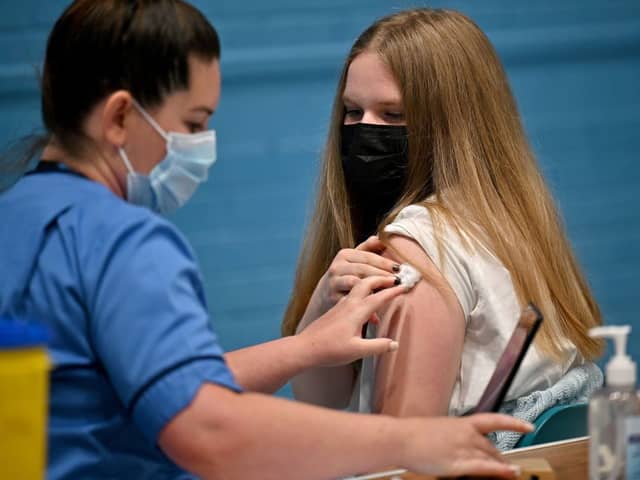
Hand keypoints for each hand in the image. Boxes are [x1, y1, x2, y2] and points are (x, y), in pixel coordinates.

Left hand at [298, 275, 406, 366]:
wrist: (305, 348)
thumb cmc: (330, 350)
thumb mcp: (357, 351)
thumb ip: (378, 346)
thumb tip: (395, 343)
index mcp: (356, 311)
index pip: (379, 297)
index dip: (394, 290)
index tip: (406, 285)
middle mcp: (349, 304)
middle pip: (368, 282)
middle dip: (382, 277)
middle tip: (396, 277)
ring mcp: (341, 305)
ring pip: (359, 285)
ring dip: (372, 280)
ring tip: (383, 281)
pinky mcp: (336, 309)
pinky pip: (352, 291)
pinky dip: (363, 287)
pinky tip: (366, 296)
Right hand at [299, 236, 399, 330]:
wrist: (326, 294)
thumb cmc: (347, 275)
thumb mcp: (355, 259)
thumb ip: (368, 248)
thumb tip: (381, 236)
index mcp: (344, 255)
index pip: (368, 257)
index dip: (384, 262)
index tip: (399, 268)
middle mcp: (337, 267)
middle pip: (363, 269)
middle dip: (382, 275)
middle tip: (398, 281)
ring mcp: (333, 283)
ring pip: (356, 283)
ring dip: (374, 288)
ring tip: (389, 293)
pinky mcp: (331, 299)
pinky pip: (351, 303)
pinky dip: (363, 310)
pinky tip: (376, 317)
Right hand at [402, 414, 533, 477]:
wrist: (401, 438)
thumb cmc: (414, 434)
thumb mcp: (439, 430)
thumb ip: (454, 437)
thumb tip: (459, 445)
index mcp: (462, 423)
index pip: (494, 421)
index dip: (514, 423)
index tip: (528, 427)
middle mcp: (468, 434)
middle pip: (492, 448)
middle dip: (500, 459)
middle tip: (506, 468)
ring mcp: (465, 448)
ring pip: (491, 458)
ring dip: (501, 467)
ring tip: (510, 474)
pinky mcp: (460, 463)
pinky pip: (485, 467)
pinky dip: (500, 470)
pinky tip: (510, 472)